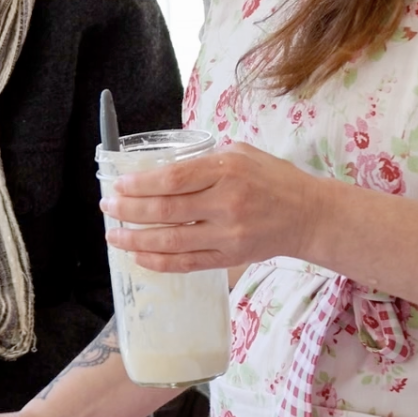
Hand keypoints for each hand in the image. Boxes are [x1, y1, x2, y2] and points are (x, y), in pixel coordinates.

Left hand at [101, 140, 322, 272]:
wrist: (309, 215)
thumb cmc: (273, 179)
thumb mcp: (241, 153)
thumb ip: (204, 159)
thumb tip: (162, 168)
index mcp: (227, 170)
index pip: (172, 180)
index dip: (140, 185)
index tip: (119, 185)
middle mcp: (226, 203)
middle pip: (165, 210)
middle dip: (129, 210)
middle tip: (108, 207)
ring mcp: (228, 235)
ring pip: (171, 241)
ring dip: (136, 240)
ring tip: (114, 235)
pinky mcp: (230, 258)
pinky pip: (187, 263)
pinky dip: (159, 262)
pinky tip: (139, 256)